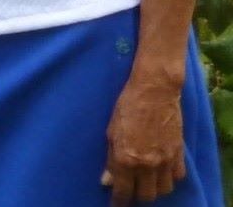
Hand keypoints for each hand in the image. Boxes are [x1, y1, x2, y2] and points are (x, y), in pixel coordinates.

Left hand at [104, 74, 187, 203]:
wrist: (154, 91)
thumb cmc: (126, 107)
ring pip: (164, 189)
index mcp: (126, 159)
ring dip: (154, 188)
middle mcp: (147, 164)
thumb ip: (111, 159)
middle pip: (146, 195)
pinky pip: (177, 177)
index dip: (119, 201)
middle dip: (137, 195)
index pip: (123, 191)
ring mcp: (166, 160)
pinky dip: (170, 178)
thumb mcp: (111, 132)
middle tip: (131, 189)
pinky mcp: (179, 153)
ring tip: (146, 180)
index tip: (116, 204)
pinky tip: (161, 171)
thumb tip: (106, 181)